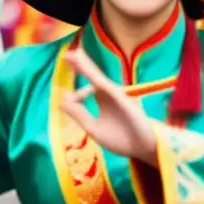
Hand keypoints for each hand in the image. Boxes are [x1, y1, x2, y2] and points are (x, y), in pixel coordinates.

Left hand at [58, 48, 157, 163]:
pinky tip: (87, 72)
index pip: (85, 90)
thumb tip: (62, 100)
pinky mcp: (122, 98)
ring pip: (97, 77)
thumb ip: (78, 114)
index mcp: (102, 100)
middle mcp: (108, 94)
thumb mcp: (93, 128)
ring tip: (73, 56)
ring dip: (85, 66)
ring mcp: (115, 94)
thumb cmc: (121, 139)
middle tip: (66, 55)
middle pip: (92, 75)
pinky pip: (106, 86)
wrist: (142, 148)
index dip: (76, 96)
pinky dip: (96, 79)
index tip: (71, 103)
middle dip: (80, 64)